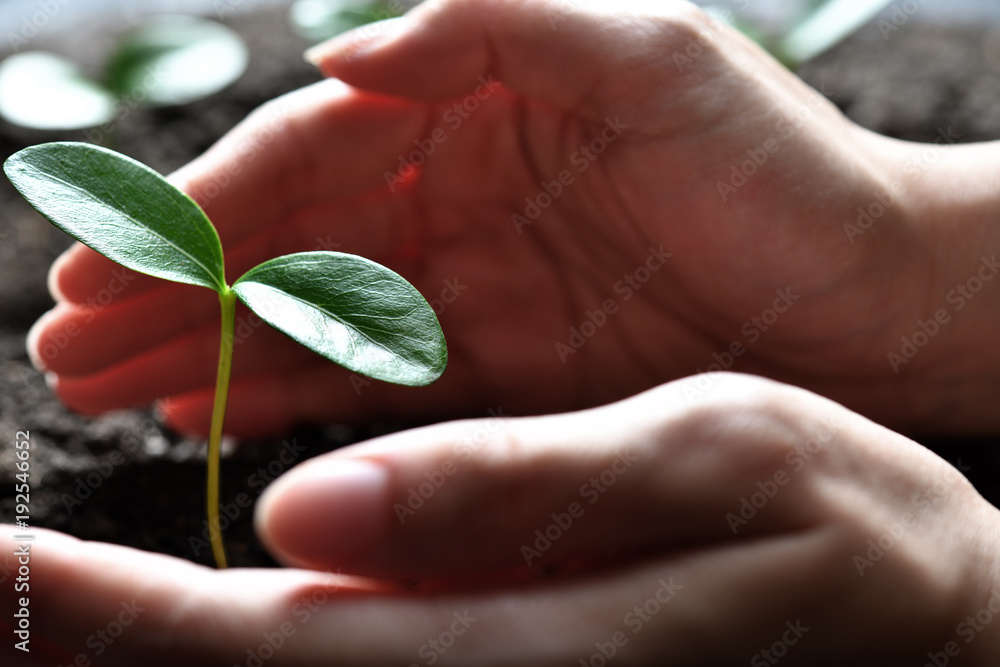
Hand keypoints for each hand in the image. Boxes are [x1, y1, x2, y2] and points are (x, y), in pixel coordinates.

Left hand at [3, 374, 998, 665]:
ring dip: (158, 655)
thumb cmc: (838, 518)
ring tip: (46, 604)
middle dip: (100, 648)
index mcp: (527, 641)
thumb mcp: (706, 453)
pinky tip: (212, 611)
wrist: (927, 616)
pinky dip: (254, 651)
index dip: (119, 618)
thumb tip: (312, 514)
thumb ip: (513, 489)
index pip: (278, 649)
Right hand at [26, 0, 999, 435]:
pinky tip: (211, 412)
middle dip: (170, 291)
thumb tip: (344, 48)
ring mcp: (471, 287)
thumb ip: (494, 24)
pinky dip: (292, 397)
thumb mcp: (646, 49)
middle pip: (286, 246)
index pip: (310, 160)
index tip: (107, 262)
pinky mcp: (501, 366)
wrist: (866, 289)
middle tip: (64, 342)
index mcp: (475, 107)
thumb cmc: (777, 166)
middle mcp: (456, 195)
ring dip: (206, 350)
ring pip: (313, 320)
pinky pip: (375, 380)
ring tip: (109, 387)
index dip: (203, 213)